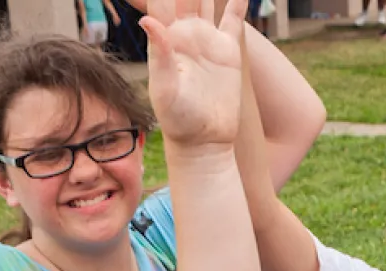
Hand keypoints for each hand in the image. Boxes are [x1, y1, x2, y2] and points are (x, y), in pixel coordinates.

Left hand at [140, 0, 245, 147]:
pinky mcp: (229, 52)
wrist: (204, 142)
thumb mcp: (165, 89)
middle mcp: (186, 32)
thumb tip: (147, 21)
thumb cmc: (178, 121)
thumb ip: (160, 54)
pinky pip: (235, 19)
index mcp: (167, 36)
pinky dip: (238, 2)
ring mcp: (208, 40)